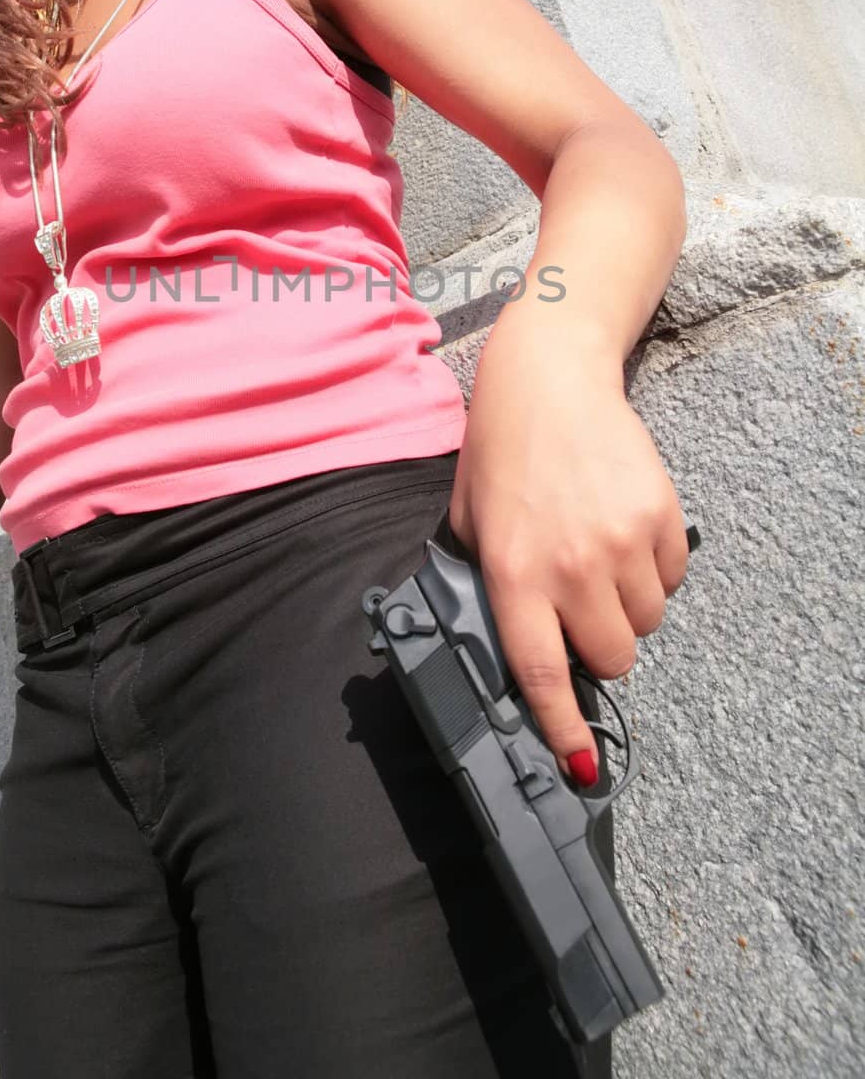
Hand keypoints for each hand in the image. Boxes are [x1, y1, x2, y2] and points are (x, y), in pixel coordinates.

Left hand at [447, 338, 689, 785]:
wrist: (550, 379)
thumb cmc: (501, 451)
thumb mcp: (469, 523)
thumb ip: (487, 585)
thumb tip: (507, 647)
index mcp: (513, 573)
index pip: (540, 673)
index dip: (561, 728)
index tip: (578, 764)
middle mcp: (571, 565)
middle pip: (611, 659)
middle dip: (597, 648)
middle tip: (578, 611)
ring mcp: (622, 541)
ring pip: (646, 623)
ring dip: (626, 607)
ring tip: (598, 558)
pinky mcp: (661, 515)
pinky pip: (673, 579)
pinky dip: (654, 570)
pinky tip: (623, 532)